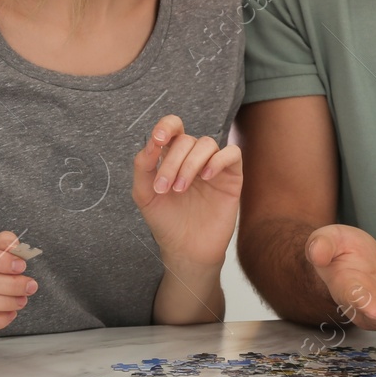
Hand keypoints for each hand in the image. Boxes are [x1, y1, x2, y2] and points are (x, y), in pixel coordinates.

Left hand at [131, 115, 241, 269]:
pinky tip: (206, 177)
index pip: (173, 127)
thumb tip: (151, 143)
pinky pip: (232, 154)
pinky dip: (218, 160)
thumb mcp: (145, 195)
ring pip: (207, 144)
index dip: (166, 126)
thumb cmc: (166, 222)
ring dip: (191, 163)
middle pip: (186, 140)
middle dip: (172, 161)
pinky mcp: (231, 177)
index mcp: (172, 157)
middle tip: (165, 188)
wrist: (186, 250)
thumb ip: (143, 167)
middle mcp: (193, 157)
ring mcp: (213, 166)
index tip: (158, 140)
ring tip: (181, 189)